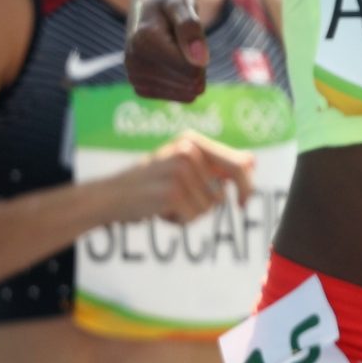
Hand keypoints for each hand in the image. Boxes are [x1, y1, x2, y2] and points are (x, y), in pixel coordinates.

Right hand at [110, 132, 253, 224]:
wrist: (108, 196)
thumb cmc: (150, 183)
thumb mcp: (182, 166)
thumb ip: (215, 163)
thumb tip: (253, 161)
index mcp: (192, 142)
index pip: (237, 163)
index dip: (247, 184)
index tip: (244, 201)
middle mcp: (188, 152)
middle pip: (226, 188)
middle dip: (224, 200)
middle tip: (231, 207)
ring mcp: (179, 172)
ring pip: (209, 206)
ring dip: (191, 212)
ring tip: (168, 204)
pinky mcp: (171, 193)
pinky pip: (193, 217)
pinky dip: (180, 220)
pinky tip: (161, 212)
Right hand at [125, 0, 208, 102]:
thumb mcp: (182, 3)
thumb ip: (191, 30)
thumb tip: (200, 61)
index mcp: (145, 42)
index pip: (192, 71)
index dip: (201, 55)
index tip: (190, 35)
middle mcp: (134, 62)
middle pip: (190, 83)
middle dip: (196, 63)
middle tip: (182, 41)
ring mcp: (134, 76)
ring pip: (185, 92)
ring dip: (189, 71)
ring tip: (175, 49)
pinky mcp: (139, 85)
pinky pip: (176, 96)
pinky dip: (181, 81)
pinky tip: (172, 62)